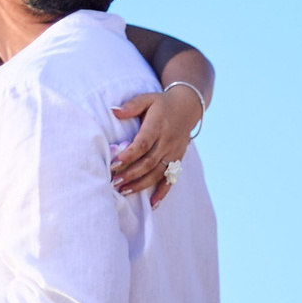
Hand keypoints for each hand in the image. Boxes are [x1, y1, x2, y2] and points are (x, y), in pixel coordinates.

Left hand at [111, 82, 204, 206]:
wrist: (188, 106)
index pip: (142, 144)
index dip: (129, 155)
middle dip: (131, 174)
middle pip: (149, 162)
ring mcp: (174, 152)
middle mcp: (167, 141)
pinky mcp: (178, 159)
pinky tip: (152, 203)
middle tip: (114, 182)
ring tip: (124, 192)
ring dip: (141, 185)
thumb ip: (131, 106)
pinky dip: (163, 192)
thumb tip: (113, 111)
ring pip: (158, 173)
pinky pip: (171, 178)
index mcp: (158, 126)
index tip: (114, 164)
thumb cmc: (162, 103)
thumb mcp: (147, 98)